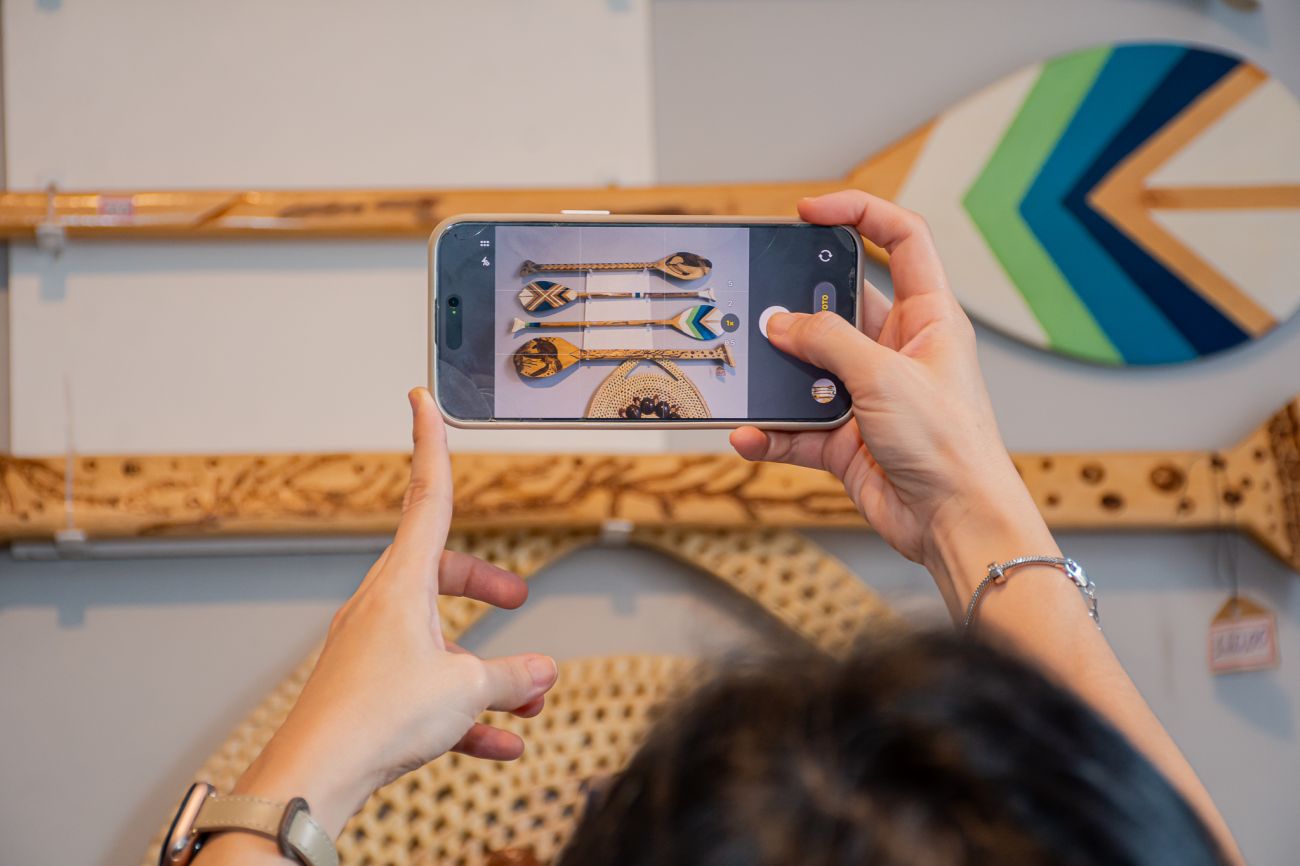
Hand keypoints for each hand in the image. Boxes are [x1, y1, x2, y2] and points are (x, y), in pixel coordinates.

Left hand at [231, 388, 558, 838]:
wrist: (314, 779)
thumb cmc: (377, 717)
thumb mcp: (466, 688)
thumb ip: (513, 677)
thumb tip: (542, 673)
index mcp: (401, 582)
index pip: (426, 495)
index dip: (430, 442)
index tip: (420, 397)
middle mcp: (382, 606)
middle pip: (440, 571)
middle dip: (485, 583)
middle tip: (517, 598)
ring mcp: (373, 649)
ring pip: (439, 639)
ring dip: (486, 666)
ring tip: (528, 701)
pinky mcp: (369, 692)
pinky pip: (427, 689)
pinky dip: (465, 711)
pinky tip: (501, 745)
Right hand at [731, 190, 1051, 612]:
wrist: (955, 523)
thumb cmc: (950, 445)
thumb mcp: (885, 376)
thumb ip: (827, 342)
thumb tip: (780, 323)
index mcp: (928, 318)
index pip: (900, 241)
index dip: (858, 214)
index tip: (809, 213)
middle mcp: (897, 351)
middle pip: (837, 307)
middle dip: (797, 310)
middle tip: (760, 307)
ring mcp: (869, 395)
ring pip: (809, 370)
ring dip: (779, 377)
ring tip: (749, 373)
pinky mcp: (846, 439)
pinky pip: (796, 426)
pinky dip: (772, 431)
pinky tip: (751, 436)